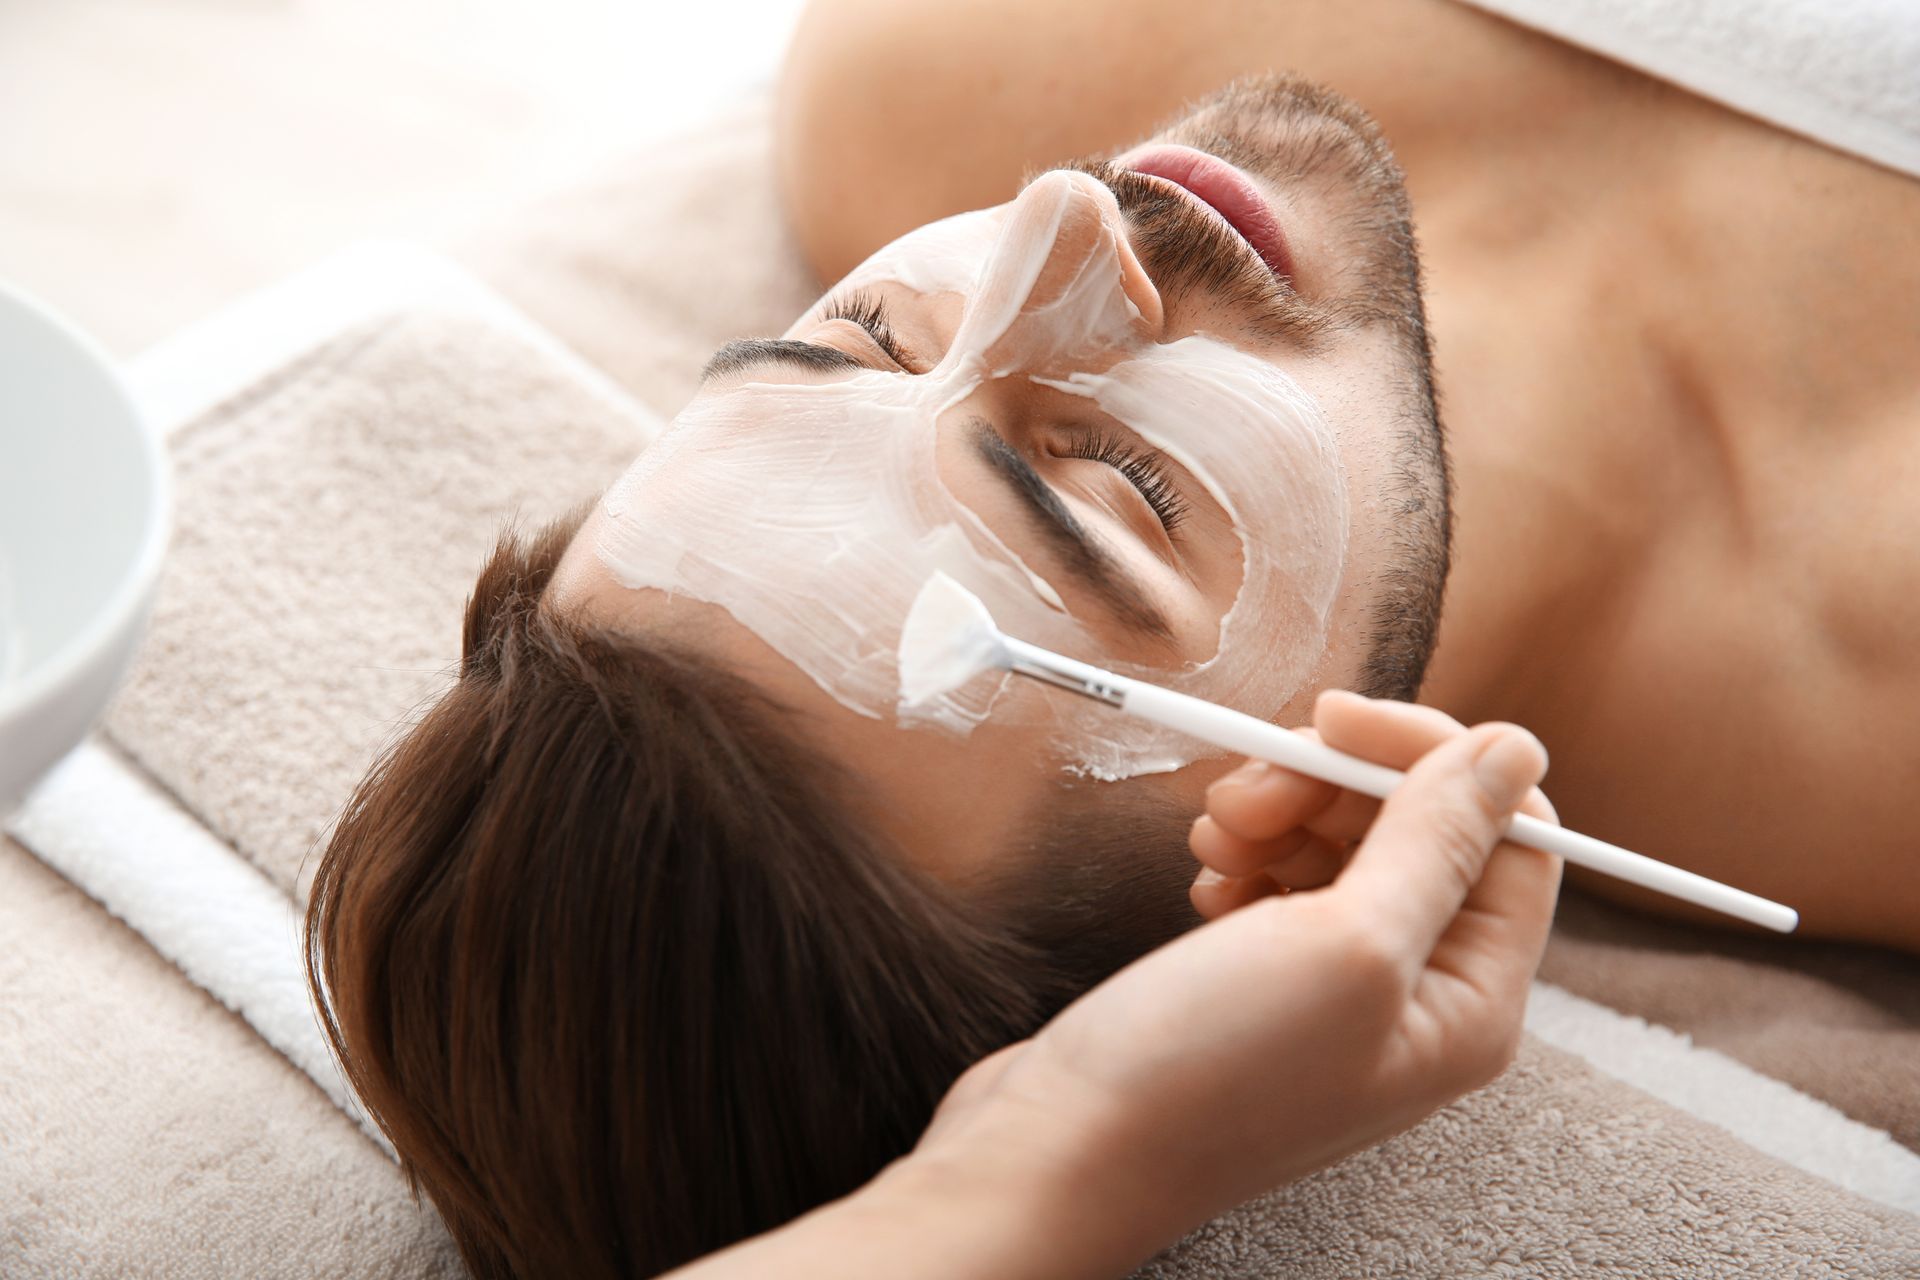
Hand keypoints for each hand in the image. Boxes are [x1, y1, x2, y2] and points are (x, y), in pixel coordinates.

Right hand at [912, 691, 1562, 1269]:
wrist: (1065, 1150)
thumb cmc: (1208, 1077)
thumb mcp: (1345, 945)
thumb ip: (1440, 842)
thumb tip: (1516, 749)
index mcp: (1472, 1001)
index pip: (1509, 832)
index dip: (1428, 756)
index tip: (1333, 719)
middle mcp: (1420, 996)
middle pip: (1419, 827)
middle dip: (1333, 785)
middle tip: (1251, 791)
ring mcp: (1341, 990)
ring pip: (1343, 843)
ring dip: (1280, 814)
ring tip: (1216, 840)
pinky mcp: (1269, 981)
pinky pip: (1286, 879)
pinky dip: (1247, 857)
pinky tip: (1207, 880)